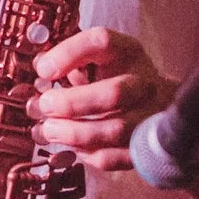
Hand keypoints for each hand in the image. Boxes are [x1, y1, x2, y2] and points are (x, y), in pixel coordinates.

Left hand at [28, 26, 174, 171]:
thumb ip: (69, 61)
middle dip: (71, 103)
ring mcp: (149, 116)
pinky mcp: (144, 147)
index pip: (102, 42)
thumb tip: (40, 70)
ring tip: (49, 130)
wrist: (157, 103)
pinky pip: (113, 156)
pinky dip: (86, 153)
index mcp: (127, 52)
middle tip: (45, 105)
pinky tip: (71, 145)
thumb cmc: (114, 77)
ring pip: (114, 130)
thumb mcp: (96, 59)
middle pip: (114, 94)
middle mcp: (143, 82)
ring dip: (73, 132)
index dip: (69, 54)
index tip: (43, 69)